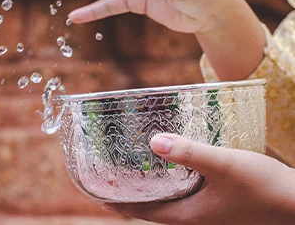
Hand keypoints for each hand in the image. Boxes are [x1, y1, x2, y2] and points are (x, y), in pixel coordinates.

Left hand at [104, 134, 294, 224]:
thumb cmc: (262, 186)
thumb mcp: (223, 165)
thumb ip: (189, 153)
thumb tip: (154, 142)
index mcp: (188, 215)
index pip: (143, 212)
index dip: (119, 203)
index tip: (98, 192)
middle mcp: (193, 218)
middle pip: (151, 209)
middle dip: (129, 196)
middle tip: (111, 177)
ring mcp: (205, 212)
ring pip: (166, 202)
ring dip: (148, 189)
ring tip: (133, 172)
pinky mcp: (215, 202)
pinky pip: (181, 195)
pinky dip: (167, 184)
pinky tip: (169, 169)